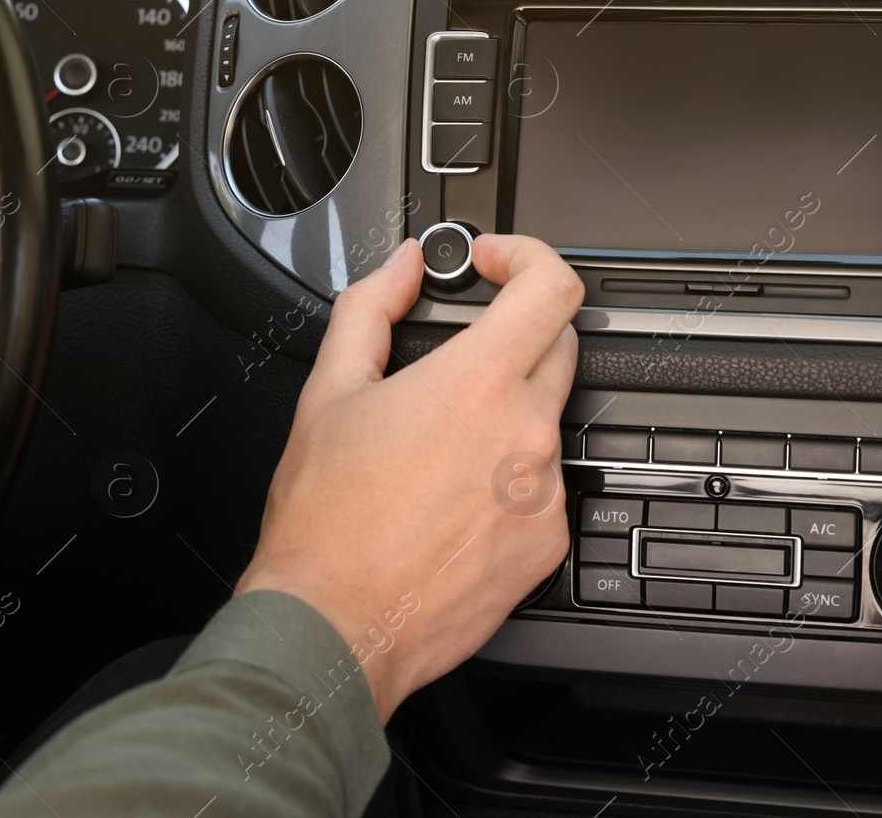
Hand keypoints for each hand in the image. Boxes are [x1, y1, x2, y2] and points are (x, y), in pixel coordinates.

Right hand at [235, 233, 582, 721]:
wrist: (333, 625)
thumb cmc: (325, 522)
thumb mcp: (329, 391)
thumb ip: (371, 308)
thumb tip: (402, 269)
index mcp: (476, 385)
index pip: (552, 287)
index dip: (526, 257)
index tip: (495, 265)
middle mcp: (524, 435)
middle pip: (557, 346)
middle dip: (513, 332)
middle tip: (460, 353)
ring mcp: (544, 494)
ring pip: (546, 419)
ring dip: (505, 413)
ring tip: (436, 449)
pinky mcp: (547, 544)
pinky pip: (544, 485)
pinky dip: (508, 477)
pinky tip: (450, 498)